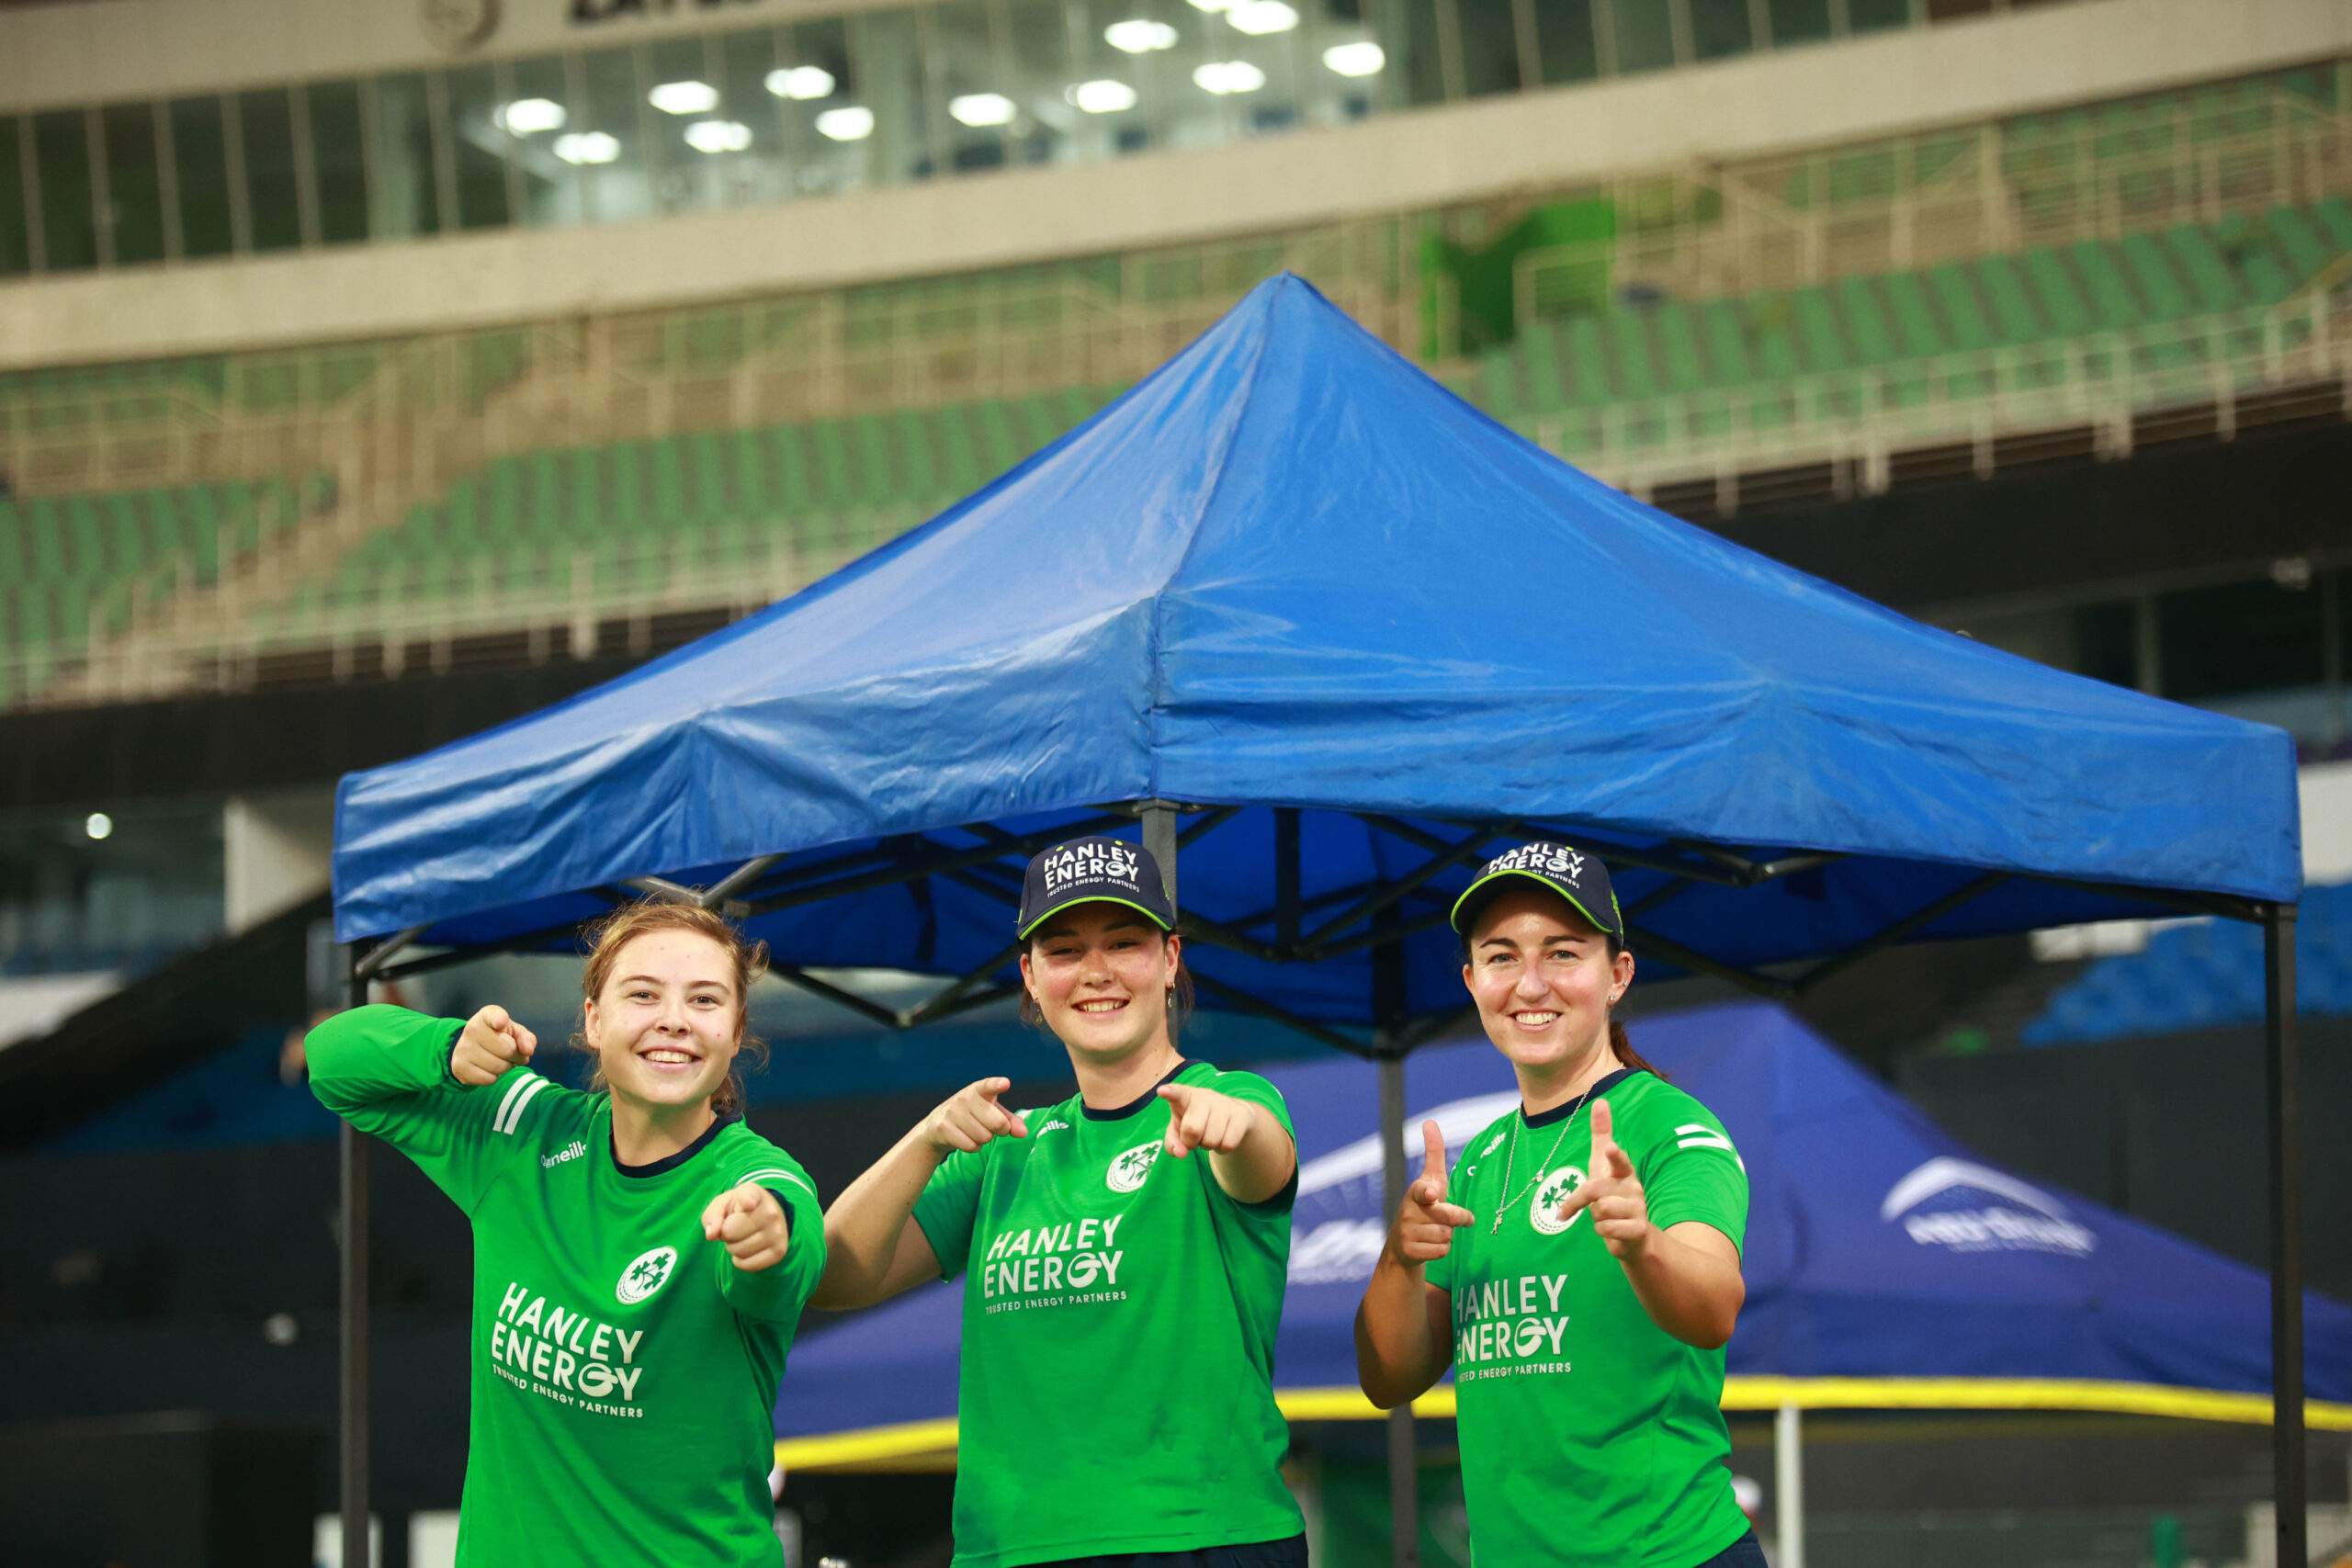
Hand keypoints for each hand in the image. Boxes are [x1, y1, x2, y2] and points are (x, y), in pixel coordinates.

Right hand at [451, 1004, 535, 1085]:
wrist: (471, 1051)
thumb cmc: (499, 1038)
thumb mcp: (515, 1033)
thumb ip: (526, 1038)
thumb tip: (528, 1050)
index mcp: (487, 1016)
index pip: (495, 1016)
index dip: (500, 1020)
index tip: (501, 1023)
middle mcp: (472, 1029)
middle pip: (508, 1050)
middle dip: (516, 1055)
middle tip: (512, 1054)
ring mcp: (463, 1048)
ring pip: (500, 1067)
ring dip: (506, 1067)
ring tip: (500, 1060)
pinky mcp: (460, 1067)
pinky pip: (489, 1079)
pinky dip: (494, 1077)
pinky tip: (489, 1069)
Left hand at [702, 1183, 790, 1271]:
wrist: (765, 1214)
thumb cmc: (737, 1209)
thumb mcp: (721, 1205)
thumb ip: (712, 1216)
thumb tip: (711, 1235)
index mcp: (753, 1193)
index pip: (749, 1198)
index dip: (747, 1201)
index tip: (749, 1204)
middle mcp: (770, 1211)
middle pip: (730, 1232)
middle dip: (725, 1233)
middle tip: (734, 1227)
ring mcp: (778, 1232)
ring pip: (738, 1251)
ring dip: (733, 1248)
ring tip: (742, 1237)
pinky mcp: (780, 1251)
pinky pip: (748, 1265)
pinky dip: (740, 1262)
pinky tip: (746, 1250)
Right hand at [922, 1078, 1028, 1154]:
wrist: (937, 1126)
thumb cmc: (972, 1117)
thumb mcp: (992, 1113)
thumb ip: (1011, 1121)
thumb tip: (1023, 1133)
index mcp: (979, 1090)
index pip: (989, 1086)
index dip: (997, 1085)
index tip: (1005, 1084)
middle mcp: (964, 1097)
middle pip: (998, 1123)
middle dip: (999, 1130)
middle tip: (989, 1127)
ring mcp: (952, 1112)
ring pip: (984, 1137)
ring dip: (983, 1140)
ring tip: (974, 1131)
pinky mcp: (944, 1128)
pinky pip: (971, 1146)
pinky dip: (973, 1147)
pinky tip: (965, 1138)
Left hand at [1157, 1081, 1255, 1159]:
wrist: (1231, 1116)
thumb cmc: (1196, 1122)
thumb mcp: (1179, 1131)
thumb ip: (1172, 1143)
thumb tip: (1181, 1153)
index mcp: (1185, 1096)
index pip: (1177, 1093)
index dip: (1170, 1093)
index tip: (1162, 1091)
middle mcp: (1205, 1096)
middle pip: (1192, 1129)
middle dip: (1190, 1142)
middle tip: (1193, 1139)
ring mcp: (1225, 1103)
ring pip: (1211, 1140)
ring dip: (1208, 1146)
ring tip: (1209, 1135)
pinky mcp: (1242, 1114)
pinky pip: (1228, 1144)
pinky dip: (1222, 1149)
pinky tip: (1222, 1138)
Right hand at [1389, 1120, 1473, 1264]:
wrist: (1403, 1244)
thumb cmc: (1424, 1205)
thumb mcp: (1430, 1180)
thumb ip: (1433, 1153)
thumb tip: (1430, 1121)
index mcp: (1416, 1192)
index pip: (1422, 1190)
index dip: (1428, 1191)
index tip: (1431, 1193)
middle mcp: (1408, 1210)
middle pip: (1448, 1217)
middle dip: (1458, 1218)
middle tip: (1458, 1218)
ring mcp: (1407, 1232)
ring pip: (1447, 1235)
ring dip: (1448, 1235)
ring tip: (1435, 1231)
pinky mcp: (1410, 1252)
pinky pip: (1442, 1251)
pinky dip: (1442, 1249)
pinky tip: (1430, 1245)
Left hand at [1556, 1099, 1650, 1258]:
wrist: (1635, 1235)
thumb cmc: (1614, 1194)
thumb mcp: (1602, 1165)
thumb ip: (1602, 1135)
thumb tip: (1600, 1100)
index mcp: (1623, 1171)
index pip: (1619, 1161)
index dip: (1614, 1155)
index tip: (1611, 1148)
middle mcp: (1633, 1187)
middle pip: (1594, 1190)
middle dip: (1581, 1201)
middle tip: (1589, 1207)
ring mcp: (1638, 1209)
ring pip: (1599, 1210)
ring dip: (1595, 1218)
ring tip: (1606, 1218)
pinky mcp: (1638, 1230)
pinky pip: (1606, 1229)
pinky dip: (1603, 1231)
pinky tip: (1612, 1231)